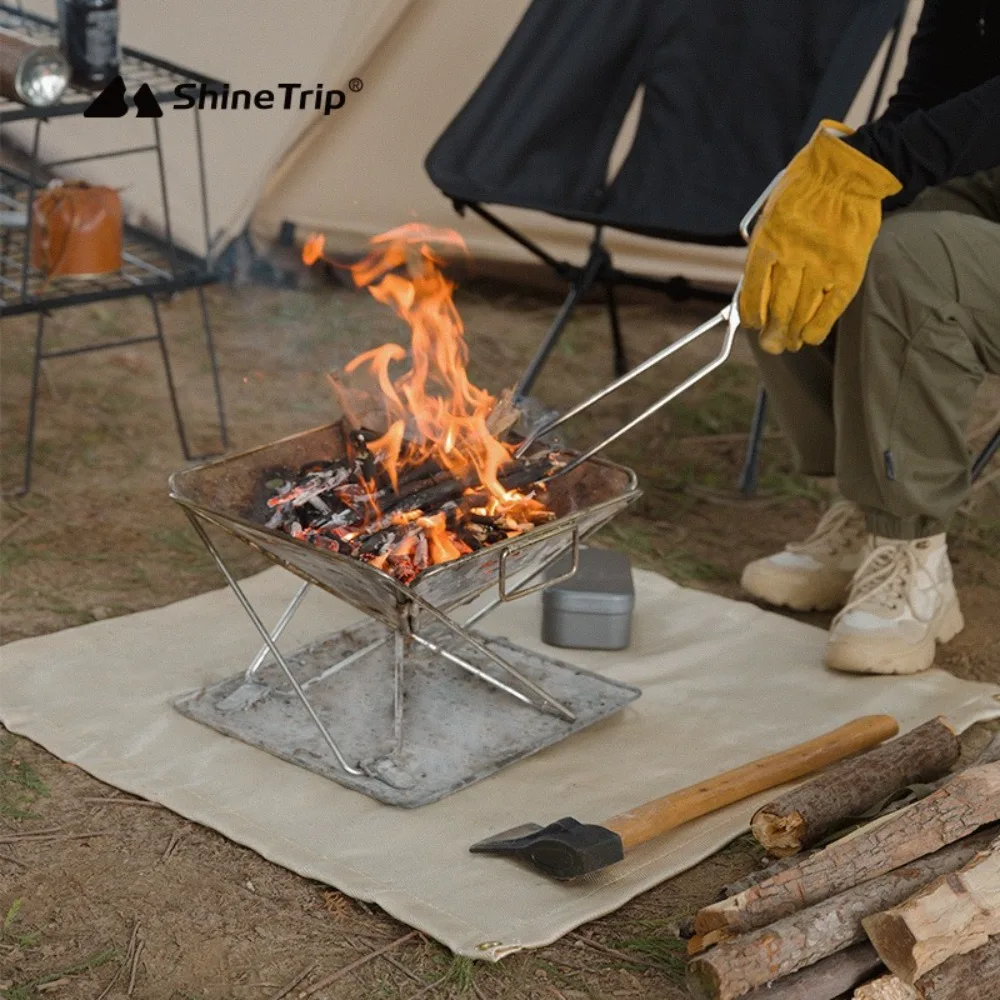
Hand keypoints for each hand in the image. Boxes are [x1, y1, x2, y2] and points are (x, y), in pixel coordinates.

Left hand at [740, 120, 901, 353]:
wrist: (847, 170)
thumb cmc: (803, 191)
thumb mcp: (771, 215)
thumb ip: (763, 251)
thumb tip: (755, 289)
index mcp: (769, 241)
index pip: (754, 289)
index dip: (752, 313)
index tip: (752, 324)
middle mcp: (794, 255)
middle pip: (778, 306)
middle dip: (772, 332)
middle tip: (770, 345)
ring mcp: (823, 263)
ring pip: (803, 310)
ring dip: (793, 333)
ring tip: (789, 344)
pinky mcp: (849, 267)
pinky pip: (832, 305)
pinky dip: (820, 326)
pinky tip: (811, 337)